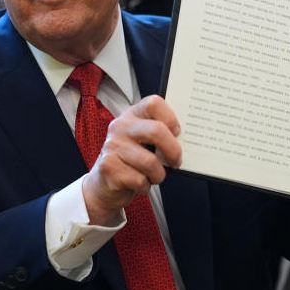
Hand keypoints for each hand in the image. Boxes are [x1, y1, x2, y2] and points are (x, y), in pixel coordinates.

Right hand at [82, 95, 181, 224]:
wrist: (104, 184)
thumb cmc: (131, 161)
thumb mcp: (143, 142)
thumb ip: (159, 135)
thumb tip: (185, 141)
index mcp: (131, 115)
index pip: (154, 103)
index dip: (170, 117)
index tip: (177, 133)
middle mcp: (120, 127)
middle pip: (156, 131)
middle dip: (173, 150)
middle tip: (176, 161)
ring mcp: (112, 146)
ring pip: (150, 162)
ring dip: (158, 175)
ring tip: (154, 176)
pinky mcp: (108, 167)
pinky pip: (139, 179)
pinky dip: (145, 186)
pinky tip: (139, 184)